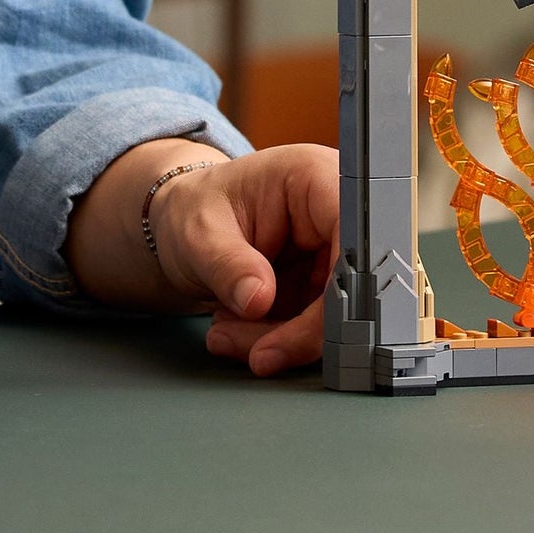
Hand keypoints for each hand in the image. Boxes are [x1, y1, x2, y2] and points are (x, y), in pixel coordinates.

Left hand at [147, 144, 339, 376]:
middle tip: (256, 354)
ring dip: (282, 338)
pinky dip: (276, 339)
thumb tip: (260, 300)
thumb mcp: (199, 235)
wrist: (182, 224)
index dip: (341, 288)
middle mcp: (332, 211)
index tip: (304, 332)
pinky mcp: (317, 279)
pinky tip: (236, 331)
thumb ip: (229, 266)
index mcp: (315, 178)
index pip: (351, 235)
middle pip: (347, 282)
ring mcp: (327, 248)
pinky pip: (312, 323)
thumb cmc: (192, 210)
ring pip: (331, 312)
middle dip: (301, 329)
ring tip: (226, 334)